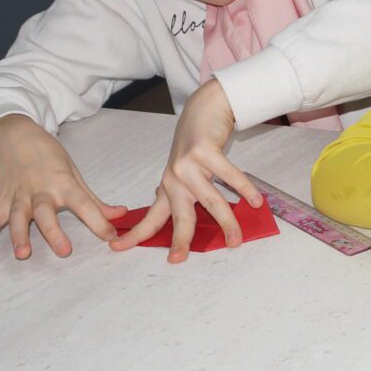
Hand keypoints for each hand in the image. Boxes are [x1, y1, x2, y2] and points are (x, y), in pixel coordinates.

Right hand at [0, 114, 126, 259]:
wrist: (15, 135)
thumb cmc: (48, 154)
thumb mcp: (74, 173)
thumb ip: (94, 200)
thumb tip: (120, 214)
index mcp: (63, 183)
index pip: (83, 204)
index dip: (98, 221)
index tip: (111, 237)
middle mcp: (40, 191)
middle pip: (45, 212)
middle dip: (53, 232)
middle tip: (64, 251)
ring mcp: (18, 196)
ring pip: (17, 217)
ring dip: (19, 235)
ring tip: (22, 253)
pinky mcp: (1, 199)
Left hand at [112, 80, 261, 263]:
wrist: (203, 110)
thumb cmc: (195, 145)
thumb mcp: (182, 172)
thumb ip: (179, 195)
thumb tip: (176, 220)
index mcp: (168, 187)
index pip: (150, 218)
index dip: (135, 235)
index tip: (116, 248)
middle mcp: (175, 179)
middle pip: (180, 217)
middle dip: (179, 240)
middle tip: (177, 260)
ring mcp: (189, 165)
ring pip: (211, 202)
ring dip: (227, 223)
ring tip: (236, 241)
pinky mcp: (206, 152)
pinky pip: (230, 176)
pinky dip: (245, 190)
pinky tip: (255, 202)